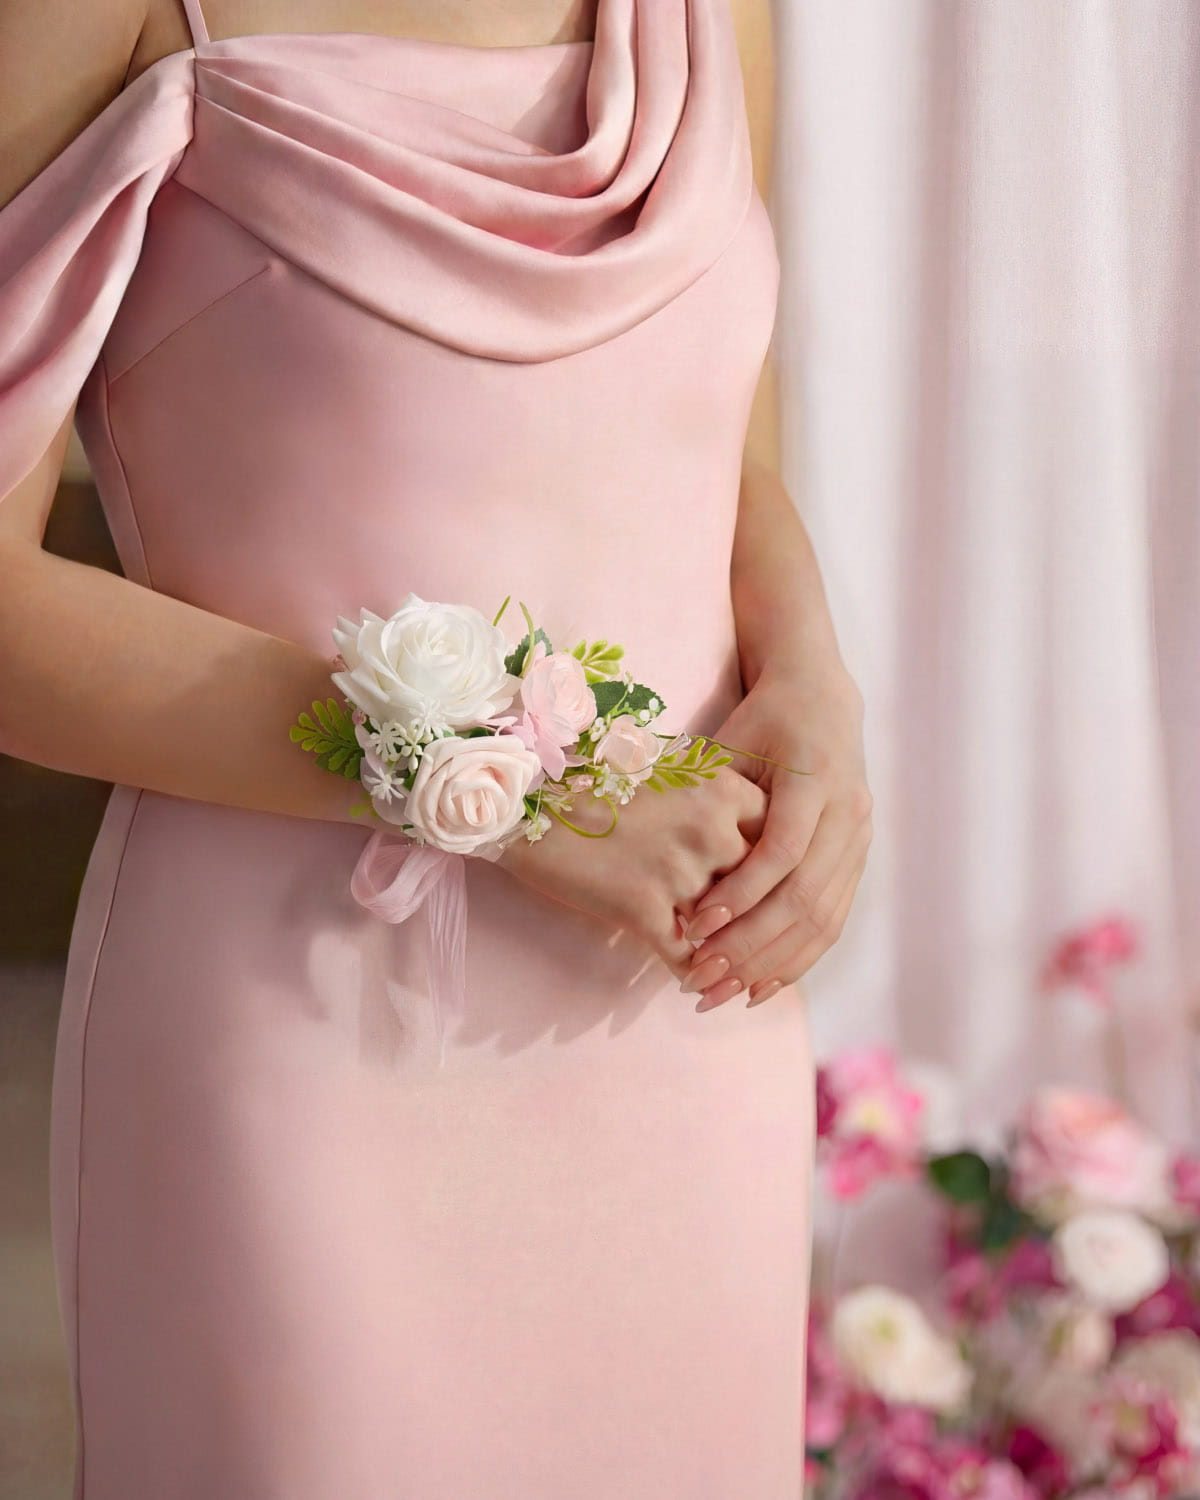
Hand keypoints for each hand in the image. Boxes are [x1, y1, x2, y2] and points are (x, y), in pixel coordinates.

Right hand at [496, 764, 766, 982]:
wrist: (529, 797)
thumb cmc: (598, 781)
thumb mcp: (669, 773)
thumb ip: (716, 801)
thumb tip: (752, 841)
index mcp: (721, 787)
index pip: (778, 836)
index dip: (777, 867)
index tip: (777, 888)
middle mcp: (708, 827)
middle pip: (758, 886)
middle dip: (758, 917)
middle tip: (764, 943)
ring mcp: (677, 869)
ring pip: (725, 927)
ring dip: (728, 953)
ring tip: (732, 974)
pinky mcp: (641, 906)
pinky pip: (683, 955)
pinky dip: (692, 974)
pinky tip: (694, 983)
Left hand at [680, 661, 872, 1009]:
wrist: (822, 696)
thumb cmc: (760, 721)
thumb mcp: (729, 746)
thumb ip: (705, 797)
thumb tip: (649, 848)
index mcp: (815, 780)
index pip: (781, 853)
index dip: (739, 894)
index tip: (693, 926)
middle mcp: (848, 812)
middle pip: (804, 897)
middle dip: (750, 946)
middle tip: (703, 979)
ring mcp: (860, 838)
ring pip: (823, 919)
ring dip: (772, 965)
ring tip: (725, 994)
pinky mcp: (859, 857)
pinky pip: (832, 921)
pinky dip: (796, 957)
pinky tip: (761, 985)